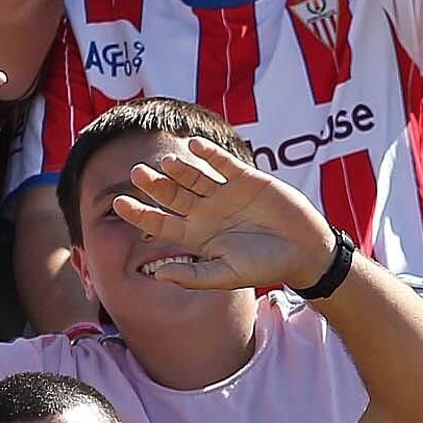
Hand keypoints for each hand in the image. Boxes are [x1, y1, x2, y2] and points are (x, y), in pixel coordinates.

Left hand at [111, 137, 335, 293]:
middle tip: (137, 173)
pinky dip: (210, 155)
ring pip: (194, 177)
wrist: (304, 251)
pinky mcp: (246, 178)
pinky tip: (195, 147)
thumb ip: (194, 276)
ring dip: (180, 169)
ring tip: (167, 163)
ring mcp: (224, 193)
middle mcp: (205, 211)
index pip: (159, 222)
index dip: (139, 213)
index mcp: (196, 235)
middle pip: (172, 195)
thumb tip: (157, 275)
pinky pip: (223, 164)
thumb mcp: (228, 276)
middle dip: (154, 185)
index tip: (119, 203)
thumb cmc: (265, 267)